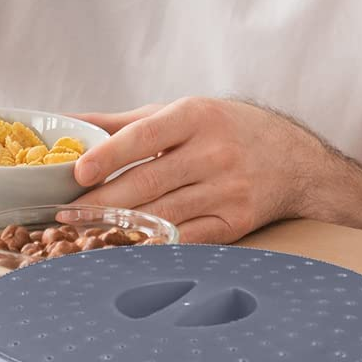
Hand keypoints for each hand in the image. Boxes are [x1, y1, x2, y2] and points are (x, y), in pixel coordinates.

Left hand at [70, 98, 313, 244]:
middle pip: (148, 182)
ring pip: (164, 214)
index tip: (79, 172)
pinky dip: (155, 246)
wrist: (294, 160)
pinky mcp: (236, 221)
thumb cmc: (226, 130)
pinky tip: (129, 248)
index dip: (110, 154)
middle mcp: (214, 152)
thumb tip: (68, 123)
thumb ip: (125, 123)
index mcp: (196, 116)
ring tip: (87, 233)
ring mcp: (228, 189)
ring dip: (121, 227)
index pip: (145, 135)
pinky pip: (187, 239)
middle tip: (67, 213)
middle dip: (104, 201)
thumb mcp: (182, 113)